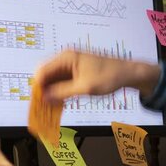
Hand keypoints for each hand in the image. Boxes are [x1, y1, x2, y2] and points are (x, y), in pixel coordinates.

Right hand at [33, 50, 160, 102]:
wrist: (128, 74)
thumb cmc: (108, 77)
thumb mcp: (84, 88)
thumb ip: (62, 93)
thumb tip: (45, 98)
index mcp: (66, 58)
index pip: (42, 71)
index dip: (38, 87)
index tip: (37, 102)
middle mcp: (66, 59)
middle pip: (46, 74)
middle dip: (43, 90)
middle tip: (42, 107)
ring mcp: (71, 65)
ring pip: (53, 79)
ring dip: (50, 92)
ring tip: (49, 108)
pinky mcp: (76, 72)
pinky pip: (62, 81)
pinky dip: (59, 92)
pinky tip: (58, 103)